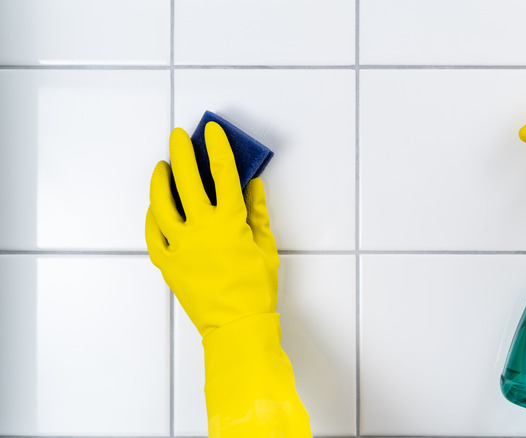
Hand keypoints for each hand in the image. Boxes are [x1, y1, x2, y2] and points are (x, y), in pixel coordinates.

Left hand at [145, 122, 277, 337]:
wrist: (237, 325)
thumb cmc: (256, 289)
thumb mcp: (266, 246)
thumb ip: (258, 212)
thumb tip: (254, 186)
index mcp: (230, 222)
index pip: (223, 173)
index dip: (218, 148)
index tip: (212, 132)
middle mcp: (202, 229)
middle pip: (188, 180)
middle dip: (182, 152)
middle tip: (179, 137)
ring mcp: (180, 246)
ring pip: (162, 203)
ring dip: (160, 180)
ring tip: (161, 167)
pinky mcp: (167, 263)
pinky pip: (152, 233)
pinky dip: (152, 217)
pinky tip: (154, 207)